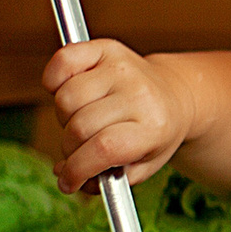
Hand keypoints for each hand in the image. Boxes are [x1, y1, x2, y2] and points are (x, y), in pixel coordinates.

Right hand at [41, 39, 193, 193]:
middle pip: (79, 126)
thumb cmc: (154, 134)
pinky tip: (66, 91)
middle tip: (79, 150)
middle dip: (70, 147)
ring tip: (81, 120)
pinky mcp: (107, 49)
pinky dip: (54, 79)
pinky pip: (63, 61)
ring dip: (64, 117)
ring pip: (66, 98)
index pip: (104, 149)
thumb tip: (64, 175)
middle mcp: (140, 94)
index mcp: (153, 127)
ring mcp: (123, 68)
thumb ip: (105, 181)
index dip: (77, 169)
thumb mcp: (142, 166)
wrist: (176, 95)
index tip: (68, 182)